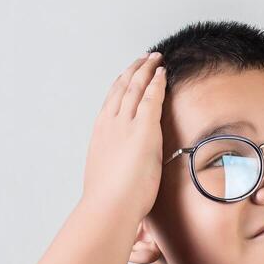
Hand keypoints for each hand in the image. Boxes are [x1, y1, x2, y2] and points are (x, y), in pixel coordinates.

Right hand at [81, 51, 166, 220]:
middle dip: (134, 70)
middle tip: (144, 58)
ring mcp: (125, 124)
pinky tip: (163, 73)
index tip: (129, 75)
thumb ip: (116, 166)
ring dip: (146, 70)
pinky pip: (151, 98)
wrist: (109, 205)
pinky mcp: (143, 129)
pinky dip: (157, 83)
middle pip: (122, 88)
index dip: (122, 84)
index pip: (112, 101)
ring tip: (155, 58)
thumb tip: (121, 173)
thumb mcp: (108, 175)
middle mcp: (110, 123)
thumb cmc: (110, 200)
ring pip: (136, 87)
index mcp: (101, 133)